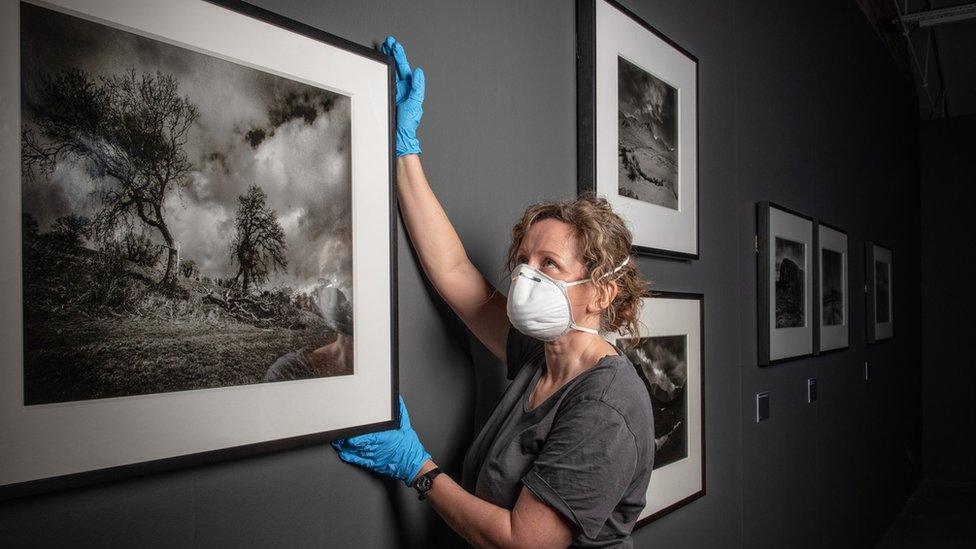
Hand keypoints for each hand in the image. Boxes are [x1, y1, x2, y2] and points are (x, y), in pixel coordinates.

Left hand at [332, 396, 431, 485]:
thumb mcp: (407, 427)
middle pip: (359, 443)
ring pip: (356, 451)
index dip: (356, 437)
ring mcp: (374, 456)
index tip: (348, 434)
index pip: (368, 437)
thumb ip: (401, 412)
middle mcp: (378, 448)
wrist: (412, 465)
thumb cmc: (410, 448)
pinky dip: (350, 457)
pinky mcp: (373, 463)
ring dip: (345, 447)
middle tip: (337, 434)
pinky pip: (359, 460)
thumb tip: (398, 401)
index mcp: (385, 438)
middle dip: (347, 439)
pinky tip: (343, 453)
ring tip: (337, 441)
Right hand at [380, 36, 424, 156]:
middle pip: (397, 66)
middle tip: (388, 42)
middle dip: (393, 53)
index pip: (404, 67)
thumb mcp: (415, 104)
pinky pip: (385, 80)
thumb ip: (417, 87)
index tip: (395, 45)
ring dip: (388, 59)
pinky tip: (381, 65)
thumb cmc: (408, 123)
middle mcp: (402, 88)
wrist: (399, 135)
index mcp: (409, 88)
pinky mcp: (387, 96)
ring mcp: (394, 92)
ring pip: (391, 71)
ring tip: (384, 48)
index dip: (400, 55)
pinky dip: (383, 71)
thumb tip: (418, 73)